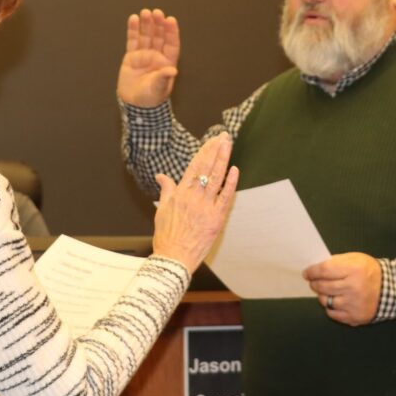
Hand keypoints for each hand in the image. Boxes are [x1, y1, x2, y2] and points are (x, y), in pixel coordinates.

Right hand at [117, 8, 180, 107]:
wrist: (134, 104)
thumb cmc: (150, 98)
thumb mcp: (158, 89)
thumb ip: (163, 78)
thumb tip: (173, 70)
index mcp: (167, 62)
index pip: (171, 44)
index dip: (171, 32)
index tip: (170, 20)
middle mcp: (156, 56)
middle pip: (159, 37)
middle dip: (158, 24)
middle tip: (156, 12)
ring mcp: (144, 55)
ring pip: (146, 36)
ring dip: (146, 24)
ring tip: (144, 12)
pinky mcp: (132, 56)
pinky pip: (133, 41)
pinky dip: (133, 30)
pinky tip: (133, 19)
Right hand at [152, 133, 238, 273]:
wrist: (174, 259)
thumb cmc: (166, 236)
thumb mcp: (162, 210)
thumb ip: (166, 190)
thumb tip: (161, 176)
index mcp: (180, 194)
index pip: (194, 167)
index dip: (204, 152)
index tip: (212, 140)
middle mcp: (193, 198)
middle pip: (206, 168)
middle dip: (216, 150)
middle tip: (224, 136)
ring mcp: (206, 208)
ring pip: (216, 178)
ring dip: (223, 160)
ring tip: (228, 145)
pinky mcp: (216, 219)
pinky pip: (225, 198)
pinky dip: (230, 183)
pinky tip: (234, 170)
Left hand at [303, 253, 381, 325]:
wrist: (391, 290)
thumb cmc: (370, 272)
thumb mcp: (356, 259)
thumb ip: (337, 261)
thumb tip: (316, 267)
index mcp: (354, 270)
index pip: (324, 270)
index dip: (312, 272)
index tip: (307, 273)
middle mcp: (353, 288)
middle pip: (322, 286)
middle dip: (314, 283)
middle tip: (313, 281)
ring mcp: (354, 304)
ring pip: (325, 301)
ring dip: (322, 295)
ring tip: (326, 291)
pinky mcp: (354, 317)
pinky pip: (332, 313)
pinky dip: (330, 307)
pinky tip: (335, 301)